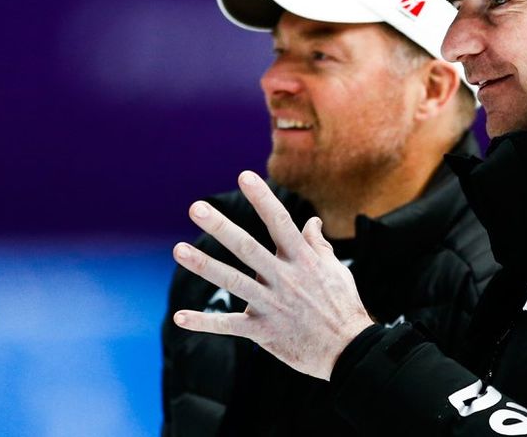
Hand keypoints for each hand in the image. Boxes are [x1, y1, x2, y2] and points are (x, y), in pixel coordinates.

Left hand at [172, 170, 373, 379]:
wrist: (348, 350)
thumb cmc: (342, 305)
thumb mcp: (336, 270)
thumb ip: (318, 245)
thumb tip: (312, 221)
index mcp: (303, 260)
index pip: (279, 222)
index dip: (262, 198)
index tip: (244, 175)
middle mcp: (285, 278)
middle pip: (248, 248)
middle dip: (221, 227)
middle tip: (196, 208)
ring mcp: (272, 305)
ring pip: (233, 281)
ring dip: (204, 265)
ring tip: (178, 250)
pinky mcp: (263, 331)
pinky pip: (229, 325)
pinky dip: (204, 322)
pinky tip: (180, 317)